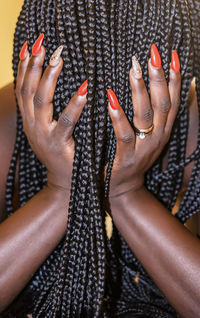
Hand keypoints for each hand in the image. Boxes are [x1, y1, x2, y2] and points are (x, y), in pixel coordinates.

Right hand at [16, 39, 86, 190]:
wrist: (65, 183)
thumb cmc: (62, 152)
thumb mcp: (48, 129)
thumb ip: (46, 109)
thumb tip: (48, 82)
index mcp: (30, 120)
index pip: (22, 88)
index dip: (24, 66)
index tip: (31, 45)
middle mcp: (32, 125)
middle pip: (28, 89)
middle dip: (34, 65)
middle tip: (44, 44)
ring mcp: (43, 135)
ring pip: (41, 101)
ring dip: (48, 78)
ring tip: (59, 59)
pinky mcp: (58, 145)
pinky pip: (65, 122)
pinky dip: (73, 105)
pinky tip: (84, 90)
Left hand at [108, 50, 180, 197]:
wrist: (123, 189)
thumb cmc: (130, 156)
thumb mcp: (146, 136)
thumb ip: (152, 116)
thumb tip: (156, 88)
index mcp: (163, 130)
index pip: (173, 100)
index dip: (174, 78)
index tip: (171, 54)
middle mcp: (158, 137)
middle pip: (163, 104)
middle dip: (159, 77)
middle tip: (152, 53)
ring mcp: (143, 148)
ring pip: (146, 116)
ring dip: (140, 91)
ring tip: (134, 69)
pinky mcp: (126, 158)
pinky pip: (125, 136)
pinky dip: (119, 117)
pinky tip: (111, 100)